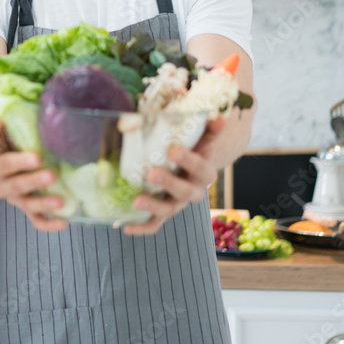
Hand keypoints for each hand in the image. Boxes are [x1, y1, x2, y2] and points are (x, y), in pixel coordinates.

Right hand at [0, 115, 67, 231]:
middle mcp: (1, 186)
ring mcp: (15, 198)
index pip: (1, 165)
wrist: (3, 150)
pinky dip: (48, 224)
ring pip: (26, 205)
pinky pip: (36, 220)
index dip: (17, 163)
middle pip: (14, 187)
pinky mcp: (28, 208)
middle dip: (33, 182)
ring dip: (43, 204)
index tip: (36, 157)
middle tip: (52, 175)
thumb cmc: (2, 135)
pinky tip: (64, 222)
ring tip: (60, 201)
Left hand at [122, 118, 222, 235]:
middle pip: (186, 192)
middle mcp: (193, 190)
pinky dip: (142, 227)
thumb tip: (217, 116)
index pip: (202, 168)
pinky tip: (126, 227)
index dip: (189, 161)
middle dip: (169, 183)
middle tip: (152, 173)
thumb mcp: (200, 136)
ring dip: (153, 207)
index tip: (173, 149)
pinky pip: (155, 225)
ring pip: (169, 210)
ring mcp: (177, 204)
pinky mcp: (163, 214)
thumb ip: (208, 127)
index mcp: (203, 171)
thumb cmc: (192, 147)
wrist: (193, 167)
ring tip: (136, 201)